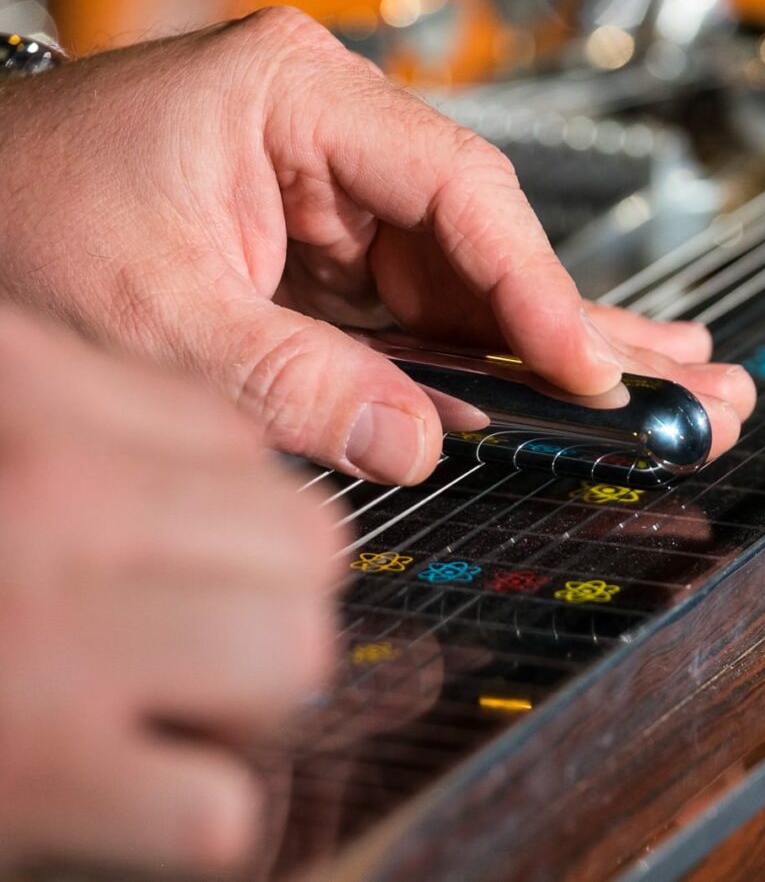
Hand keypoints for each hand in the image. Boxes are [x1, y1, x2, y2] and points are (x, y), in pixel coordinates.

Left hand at [0, 9, 753, 484]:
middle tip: (692, 378)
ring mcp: (332, 203)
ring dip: (554, 350)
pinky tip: (558, 385)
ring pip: (467, 287)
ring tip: (663, 389)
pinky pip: (419, 316)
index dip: (536, 294)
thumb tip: (416, 447)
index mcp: (295, 100)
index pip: (458, 196)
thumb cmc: (14, 219)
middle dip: (584, 325)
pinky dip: (481, 364)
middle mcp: (330, 144)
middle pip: (487, 243)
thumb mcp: (155, 318)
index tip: (592, 375)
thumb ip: (294, 384)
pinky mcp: (322, 259)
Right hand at [0, 307, 344, 875]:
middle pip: (300, 535)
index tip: (198, 549)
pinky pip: (214, 807)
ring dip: (257, 689)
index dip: (235, 506)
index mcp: (20, 386)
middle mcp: (44, 490)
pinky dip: (192, 811)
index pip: (235, 439)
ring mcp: (38, 633)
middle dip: (275, 588)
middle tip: (210, 625)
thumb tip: (227, 473)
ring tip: (184, 701)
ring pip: (292, 649)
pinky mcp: (24, 775)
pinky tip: (131, 794)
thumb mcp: (1, 427)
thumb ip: (76, 423)